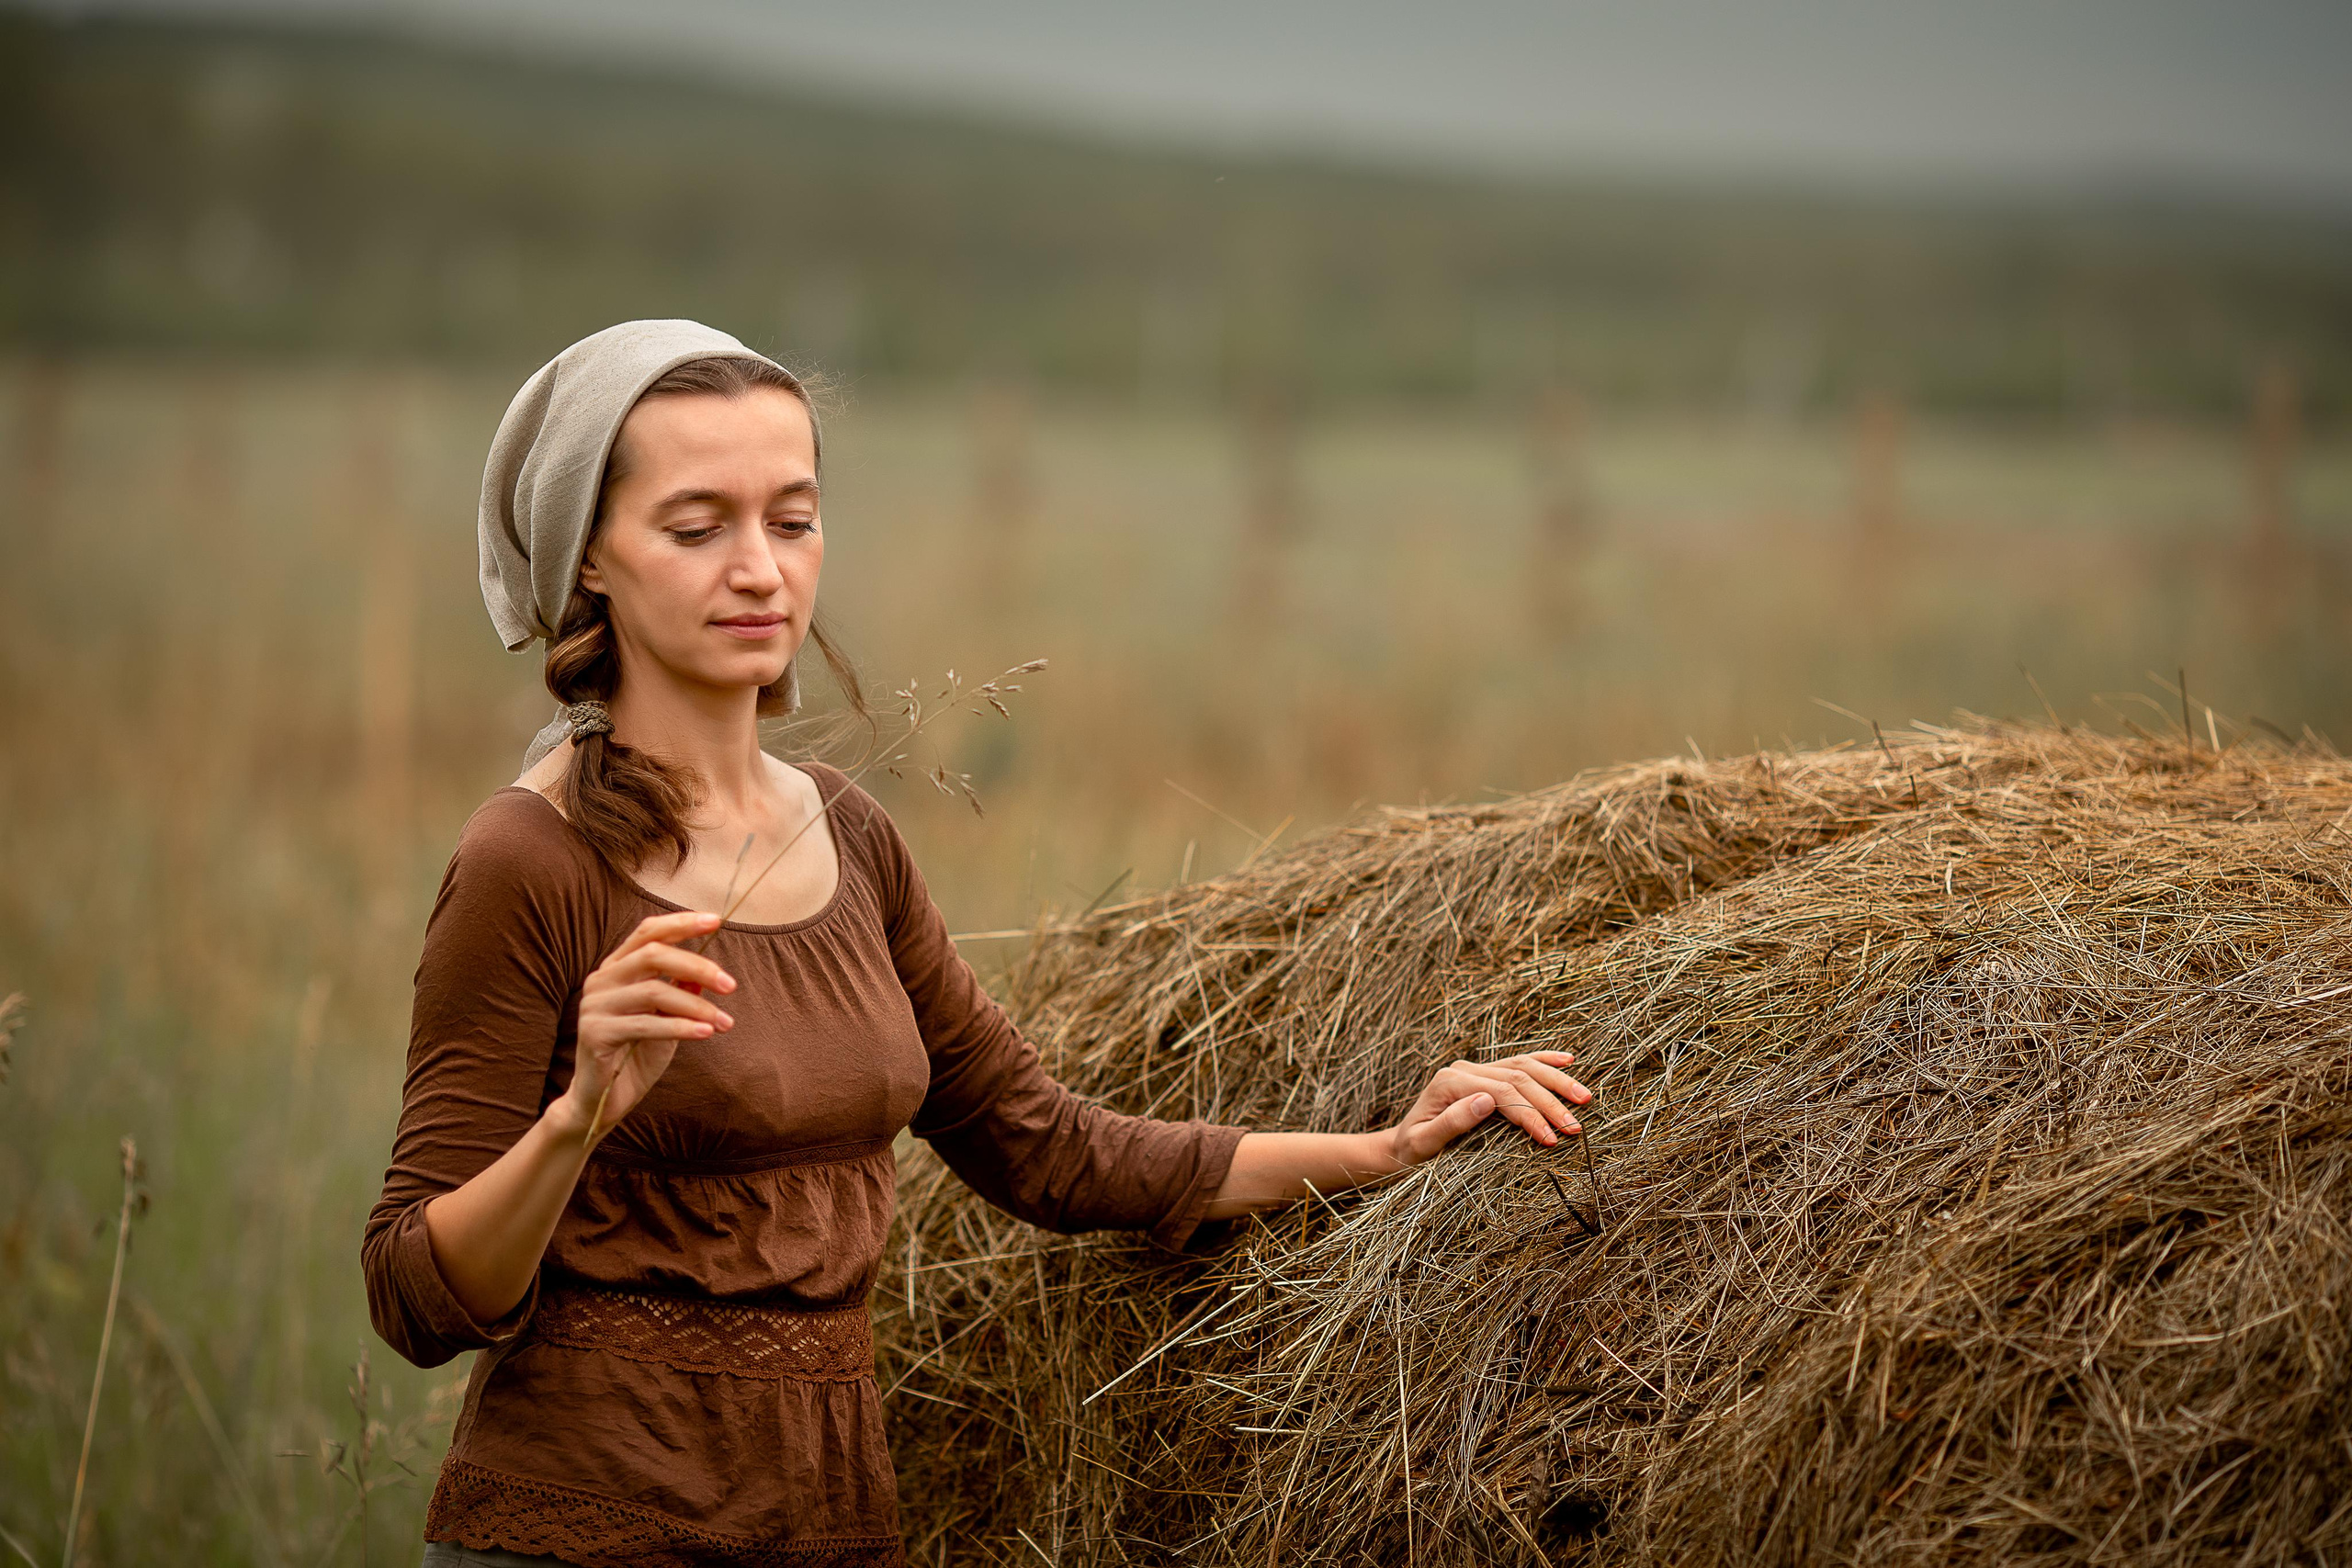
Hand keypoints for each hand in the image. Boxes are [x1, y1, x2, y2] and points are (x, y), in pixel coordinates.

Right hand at [557, 911, 736, 1143]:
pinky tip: (705, 1034)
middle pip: (653, 955)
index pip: (648, 932)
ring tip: (724, 1023)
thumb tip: (706, 972)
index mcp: (616, 968)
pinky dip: (680, 1028)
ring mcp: (594, 1006)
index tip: (716, 921)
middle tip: (730, 986)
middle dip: (697, 966)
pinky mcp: (594, 1033)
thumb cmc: (637, 1054)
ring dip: (696, 1007)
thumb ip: (680, 990)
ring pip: (653, 991)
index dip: (681, 923)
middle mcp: (601, 980)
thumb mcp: (667, 1017)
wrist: (603, 1099)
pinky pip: (645, 1024)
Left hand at [1384, 1051, 1591, 1168]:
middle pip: (1517, 1077)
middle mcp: (1464, 1069)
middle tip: (1575, 1127)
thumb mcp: (1423, 1144)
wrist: (1401, 1146)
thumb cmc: (1411, 1152)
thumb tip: (1485, 1101)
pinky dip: (1544, 1060)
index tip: (1552, 1138)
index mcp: (1450, 1082)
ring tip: (1584, 1098)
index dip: (1529, 1114)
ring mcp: (1475, 1068)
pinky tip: (1567, 1061)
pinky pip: (1519, 1061)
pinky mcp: (1484, 1074)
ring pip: (1524, 1066)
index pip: (1501, 1093)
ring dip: (1556, 1081)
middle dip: (1550, 1102)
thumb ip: (1451, 1122)